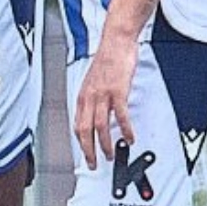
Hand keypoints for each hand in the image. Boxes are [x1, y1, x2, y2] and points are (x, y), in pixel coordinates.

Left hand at [73, 39, 137, 168]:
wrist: (116, 42)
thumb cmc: (108, 60)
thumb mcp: (94, 81)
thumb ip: (94, 98)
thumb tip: (96, 113)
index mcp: (83, 95)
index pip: (77, 124)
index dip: (80, 142)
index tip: (85, 154)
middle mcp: (89, 96)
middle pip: (85, 130)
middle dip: (88, 150)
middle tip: (94, 163)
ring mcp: (103, 94)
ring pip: (100, 126)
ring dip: (105, 144)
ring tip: (111, 155)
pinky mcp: (117, 91)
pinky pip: (120, 115)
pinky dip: (125, 129)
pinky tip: (129, 138)